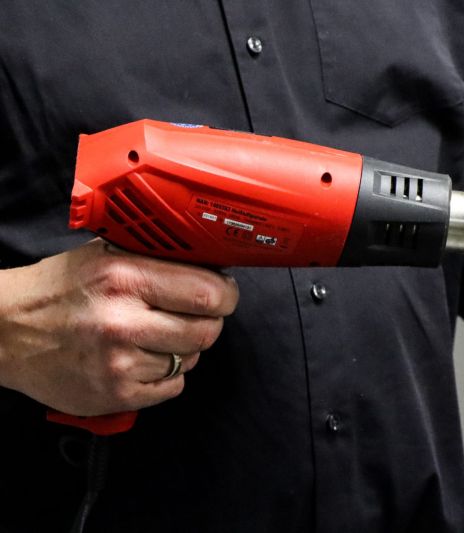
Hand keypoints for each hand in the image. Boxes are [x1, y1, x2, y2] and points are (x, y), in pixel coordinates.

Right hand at [0, 239, 238, 415]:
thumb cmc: (60, 289)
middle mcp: (122, 322)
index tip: (224, 293)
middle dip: (209, 322)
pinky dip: (168, 375)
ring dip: (184, 348)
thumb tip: (212, 262)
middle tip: (196, 315)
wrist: (5, 332)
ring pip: (190, 360)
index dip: (226, 294)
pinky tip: (145, 358)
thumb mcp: (104, 256)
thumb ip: (155, 257)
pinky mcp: (114, 395)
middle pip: (206, 330)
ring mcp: (118, 364)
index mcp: (123, 278)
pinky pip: (172, 388)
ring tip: (159, 335)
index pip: (207, 292)